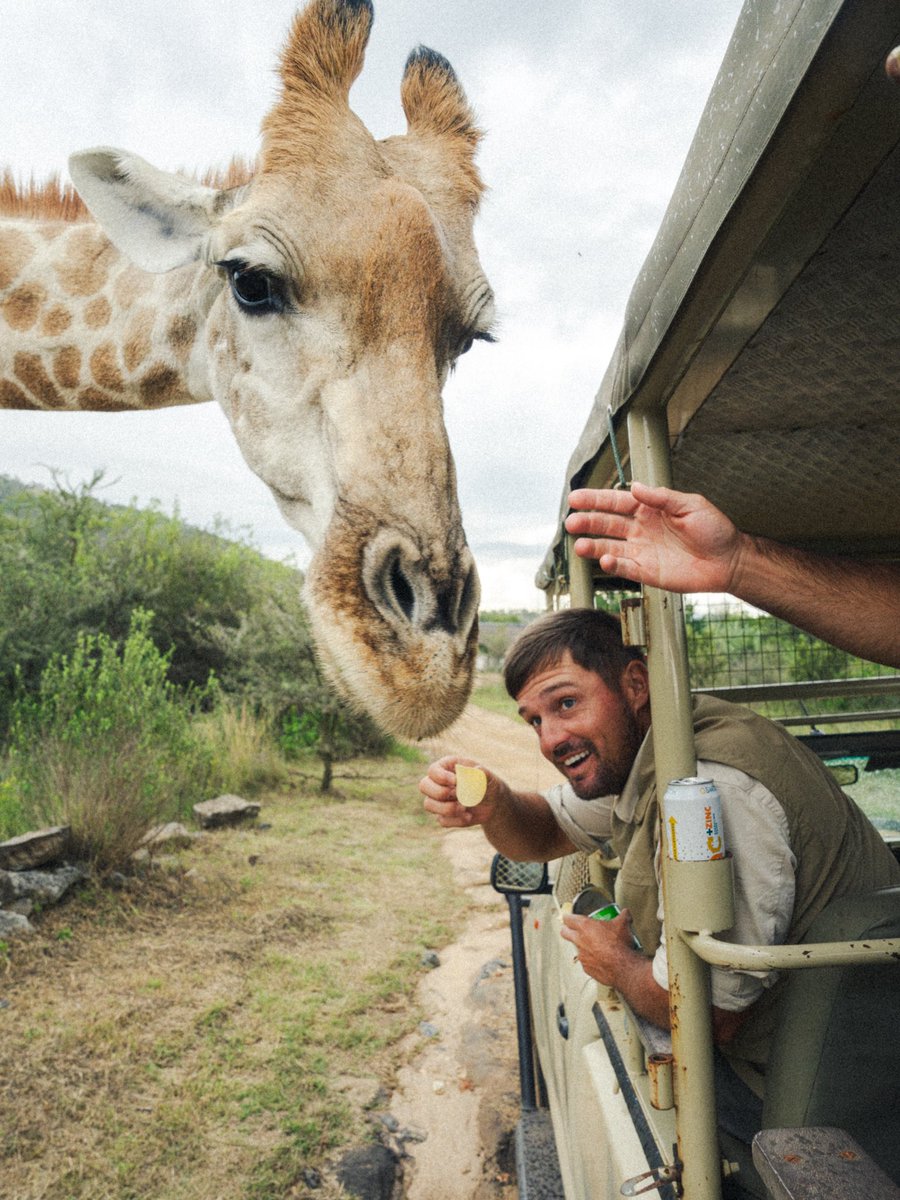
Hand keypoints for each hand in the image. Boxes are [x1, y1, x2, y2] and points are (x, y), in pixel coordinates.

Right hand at [419, 755, 496, 828]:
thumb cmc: (488, 784)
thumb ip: (484, 774)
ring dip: (447, 808)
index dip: (441, 777)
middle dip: (440, 792)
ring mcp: (438, 800)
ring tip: (465, 808)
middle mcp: (438, 782)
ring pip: (428, 804)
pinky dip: (456, 820)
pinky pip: (442, 820)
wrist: (492, 803)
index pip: (433, 770)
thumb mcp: (489, 777)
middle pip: (424, 786)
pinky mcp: (442, 815)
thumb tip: (477, 771)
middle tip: (458, 795)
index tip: (456, 781)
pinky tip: (469, 816)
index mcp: (446, 767)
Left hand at [560, 910, 636, 987]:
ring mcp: (582, 956)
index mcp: (585, 926)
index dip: (568, 917)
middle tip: (572, 930)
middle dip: (567, 931)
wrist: (623, 967)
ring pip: (577, 949)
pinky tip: (601, 960)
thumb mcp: (624, 924)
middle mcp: (580, 940)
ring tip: (594, 947)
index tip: (569, 917)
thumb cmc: (620, 945)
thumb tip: (625, 913)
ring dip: (583, 947)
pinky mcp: (587, 968)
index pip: (568, 919)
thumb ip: (623, 916)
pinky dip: (591, 961)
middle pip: (565, 933)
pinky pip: (586, 963)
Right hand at [565, 481, 742, 593]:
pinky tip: (605, 560)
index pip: (616, 502)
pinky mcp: (647, 572)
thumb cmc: (713, 529)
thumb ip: (661, 497)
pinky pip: (625, 568)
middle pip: (607, 524)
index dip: (595, 500)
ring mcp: (642, 551)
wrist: (728, 560)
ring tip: (579, 546)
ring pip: (610, 547)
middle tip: (571, 522)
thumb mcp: (690, 504)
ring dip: (593, 546)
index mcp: (649, 509)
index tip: (576, 499)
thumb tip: (636, 487)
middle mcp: (641, 530)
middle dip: (588, 522)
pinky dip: (613, 565)